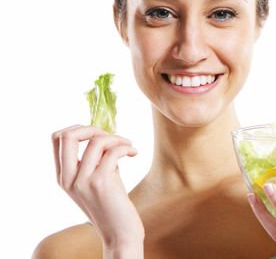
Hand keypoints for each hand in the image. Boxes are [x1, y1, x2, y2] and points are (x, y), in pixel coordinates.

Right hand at [52, 125, 143, 255]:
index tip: (98, 134)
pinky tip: (134, 153)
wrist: (120, 233)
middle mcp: (68, 179)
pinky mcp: (101, 183)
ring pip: (96, 141)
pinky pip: (113, 152)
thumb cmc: (112, 204)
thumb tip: (101, 133)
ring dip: (117, 138)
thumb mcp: (95, 178)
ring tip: (128, 145)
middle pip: (66, 136)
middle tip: (110, 135)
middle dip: (91, 127)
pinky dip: (126, 147)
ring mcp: (82, 181)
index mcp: (63, 176)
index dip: (78, 128)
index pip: (56, 139)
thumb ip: (92, 159)